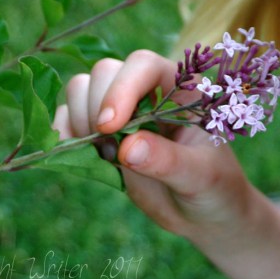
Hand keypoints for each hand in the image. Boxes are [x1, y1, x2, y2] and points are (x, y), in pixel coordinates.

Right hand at [52, 49, 254, 241]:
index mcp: (182, 87)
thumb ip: (168, 160)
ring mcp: (122, 112)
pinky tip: (85, 158)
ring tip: (105, 156)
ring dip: (80, 120)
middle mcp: (149, 92)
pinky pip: (67, 117)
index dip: (122, 88)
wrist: (204, 214)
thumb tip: (126, 147)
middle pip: (105, 71)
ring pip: (81, 88)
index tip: (110, 126)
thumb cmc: (215, 188)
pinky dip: (64, 134)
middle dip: (98, 108)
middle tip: (110, 149)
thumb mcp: (200, 176)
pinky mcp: (101, 135)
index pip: (143, 65)